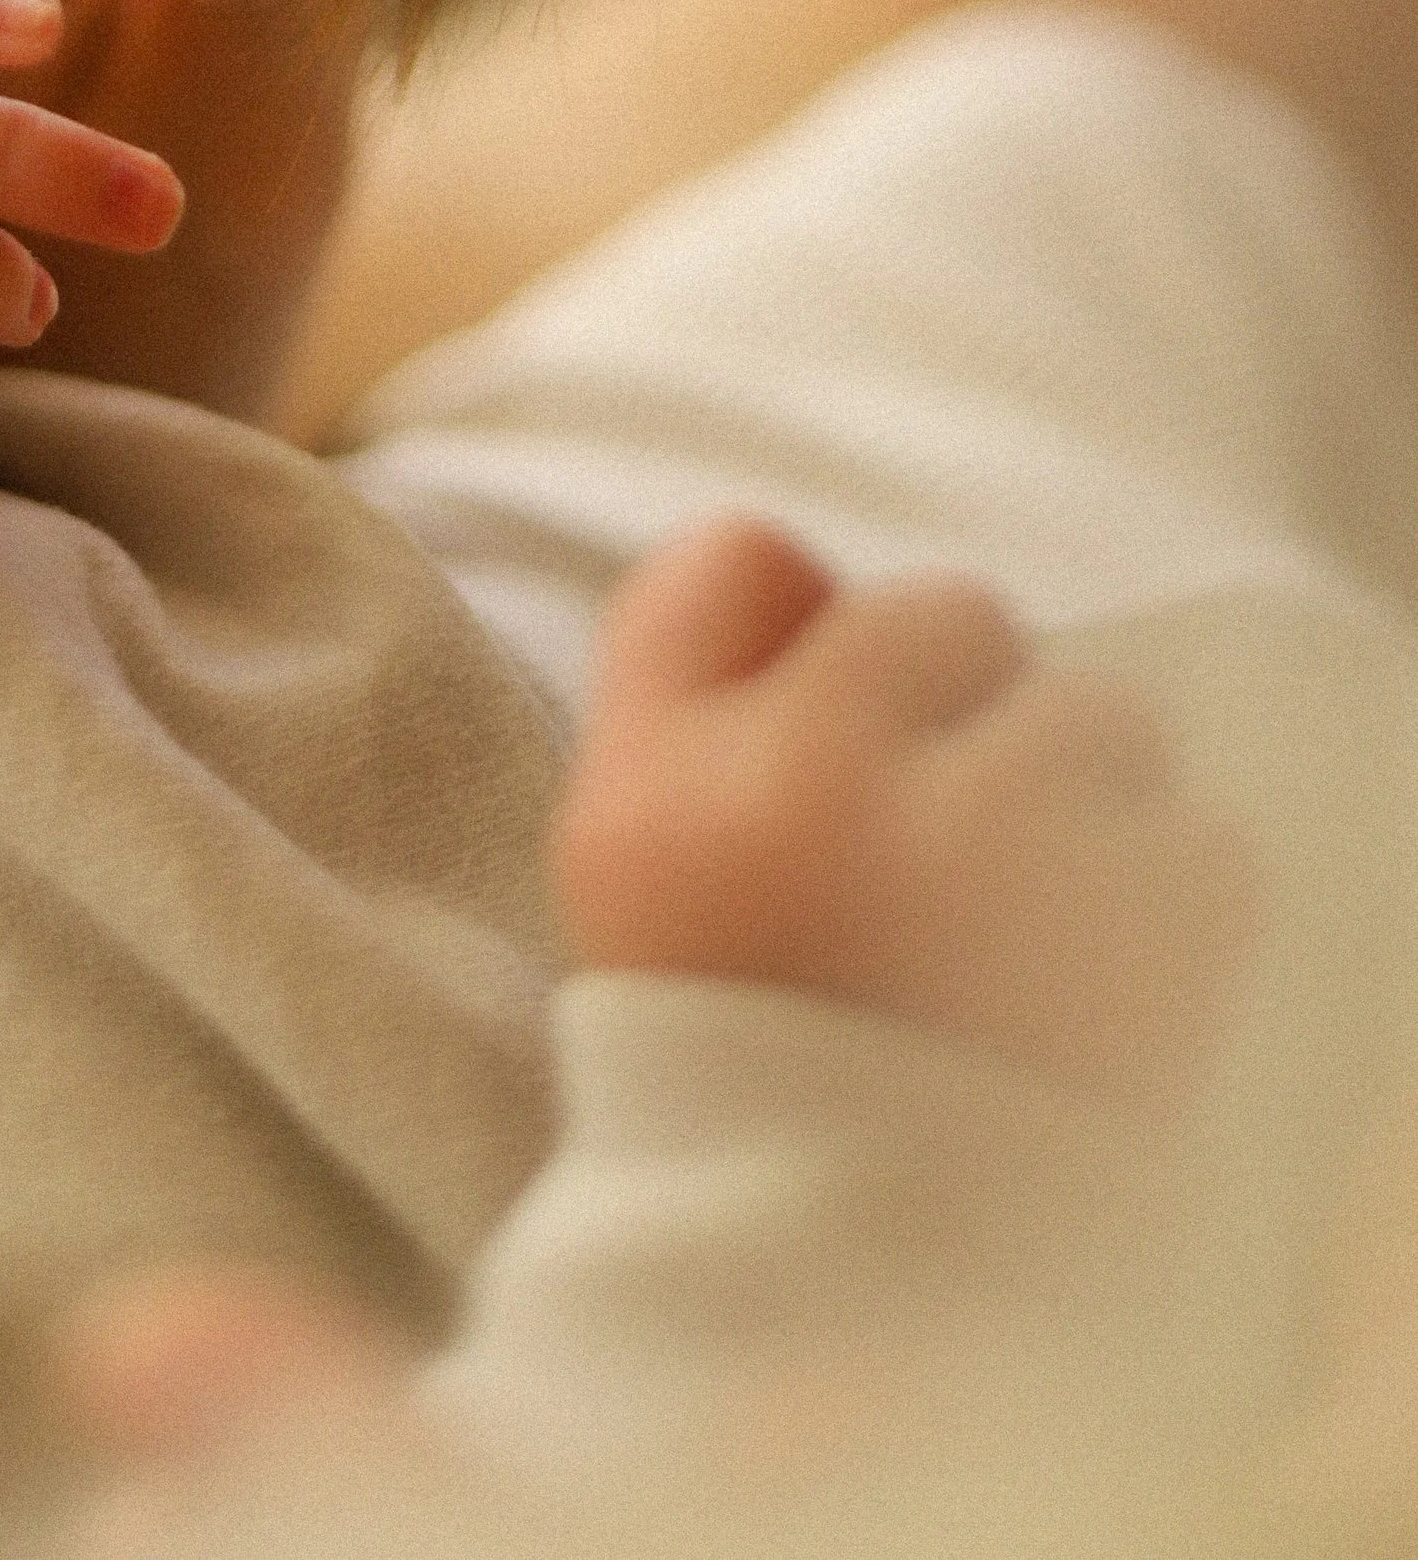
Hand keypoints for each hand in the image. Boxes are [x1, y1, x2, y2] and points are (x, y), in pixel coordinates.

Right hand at [557, 518, 1254, 1102]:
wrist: (860, 1283)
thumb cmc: (743, 1046)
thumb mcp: (625, 854)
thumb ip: (681, 658)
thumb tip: (796, 546)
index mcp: (667, 787)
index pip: (748, 560)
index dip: (810, 649)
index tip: (832, 761)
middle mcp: (816, 796)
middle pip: (949, 616)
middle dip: (965, 709)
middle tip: (939, 855)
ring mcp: (993, 861)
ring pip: (1096, 714)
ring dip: (1081, 801)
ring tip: (1027, 928)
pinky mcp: (1147, 942)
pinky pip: (1204, 839)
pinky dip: (1171, 904)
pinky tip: (1096, 988)